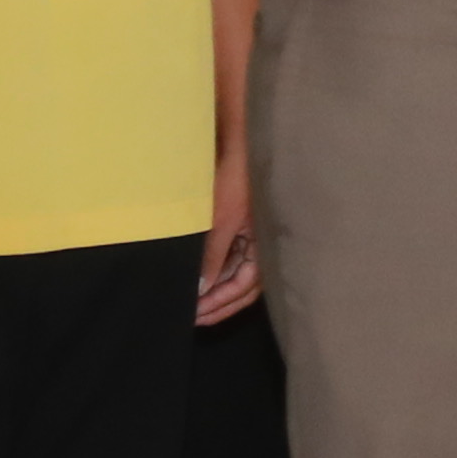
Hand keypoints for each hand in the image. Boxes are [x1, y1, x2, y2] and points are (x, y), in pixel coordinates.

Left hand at [196, 144, 262, 324]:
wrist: (241, 140)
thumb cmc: (236, 177)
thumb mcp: (222, 220)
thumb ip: (212, 258)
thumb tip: (199, 292)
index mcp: (266, 245)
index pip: (247, 287)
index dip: (222, 305)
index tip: (194, 316)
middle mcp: (263, 243)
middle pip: (244, 286)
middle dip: (219, 304)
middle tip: (190, 317)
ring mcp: (253, 234)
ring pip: (237, 273)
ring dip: (216, 290)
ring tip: (190, 302)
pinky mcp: (242, 224)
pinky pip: (231, 257)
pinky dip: (215, 272)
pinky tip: (197, 277)